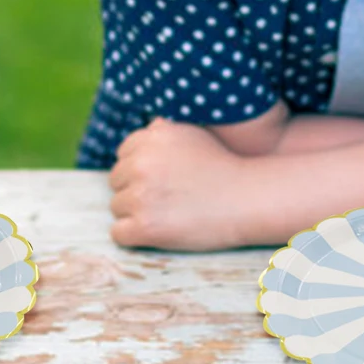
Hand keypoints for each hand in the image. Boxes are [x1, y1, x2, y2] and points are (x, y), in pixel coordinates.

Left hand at [109, 119, 253, 249]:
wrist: (247, 200)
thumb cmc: (222, 168)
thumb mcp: (193, 134)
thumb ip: (163, 131)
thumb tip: (147, 128)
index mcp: (151, 137)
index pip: (123, 155)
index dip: (140, 169)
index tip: (162, 180)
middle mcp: (141, 162)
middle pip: (116, 181)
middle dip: (136, 190)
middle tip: (166, 198)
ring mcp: (141, 195)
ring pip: (117, 206)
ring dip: (136, 213)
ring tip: (167, 213)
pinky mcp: (145, 227)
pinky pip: (118, 233)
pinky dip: (133, 235)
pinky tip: (156, 231)